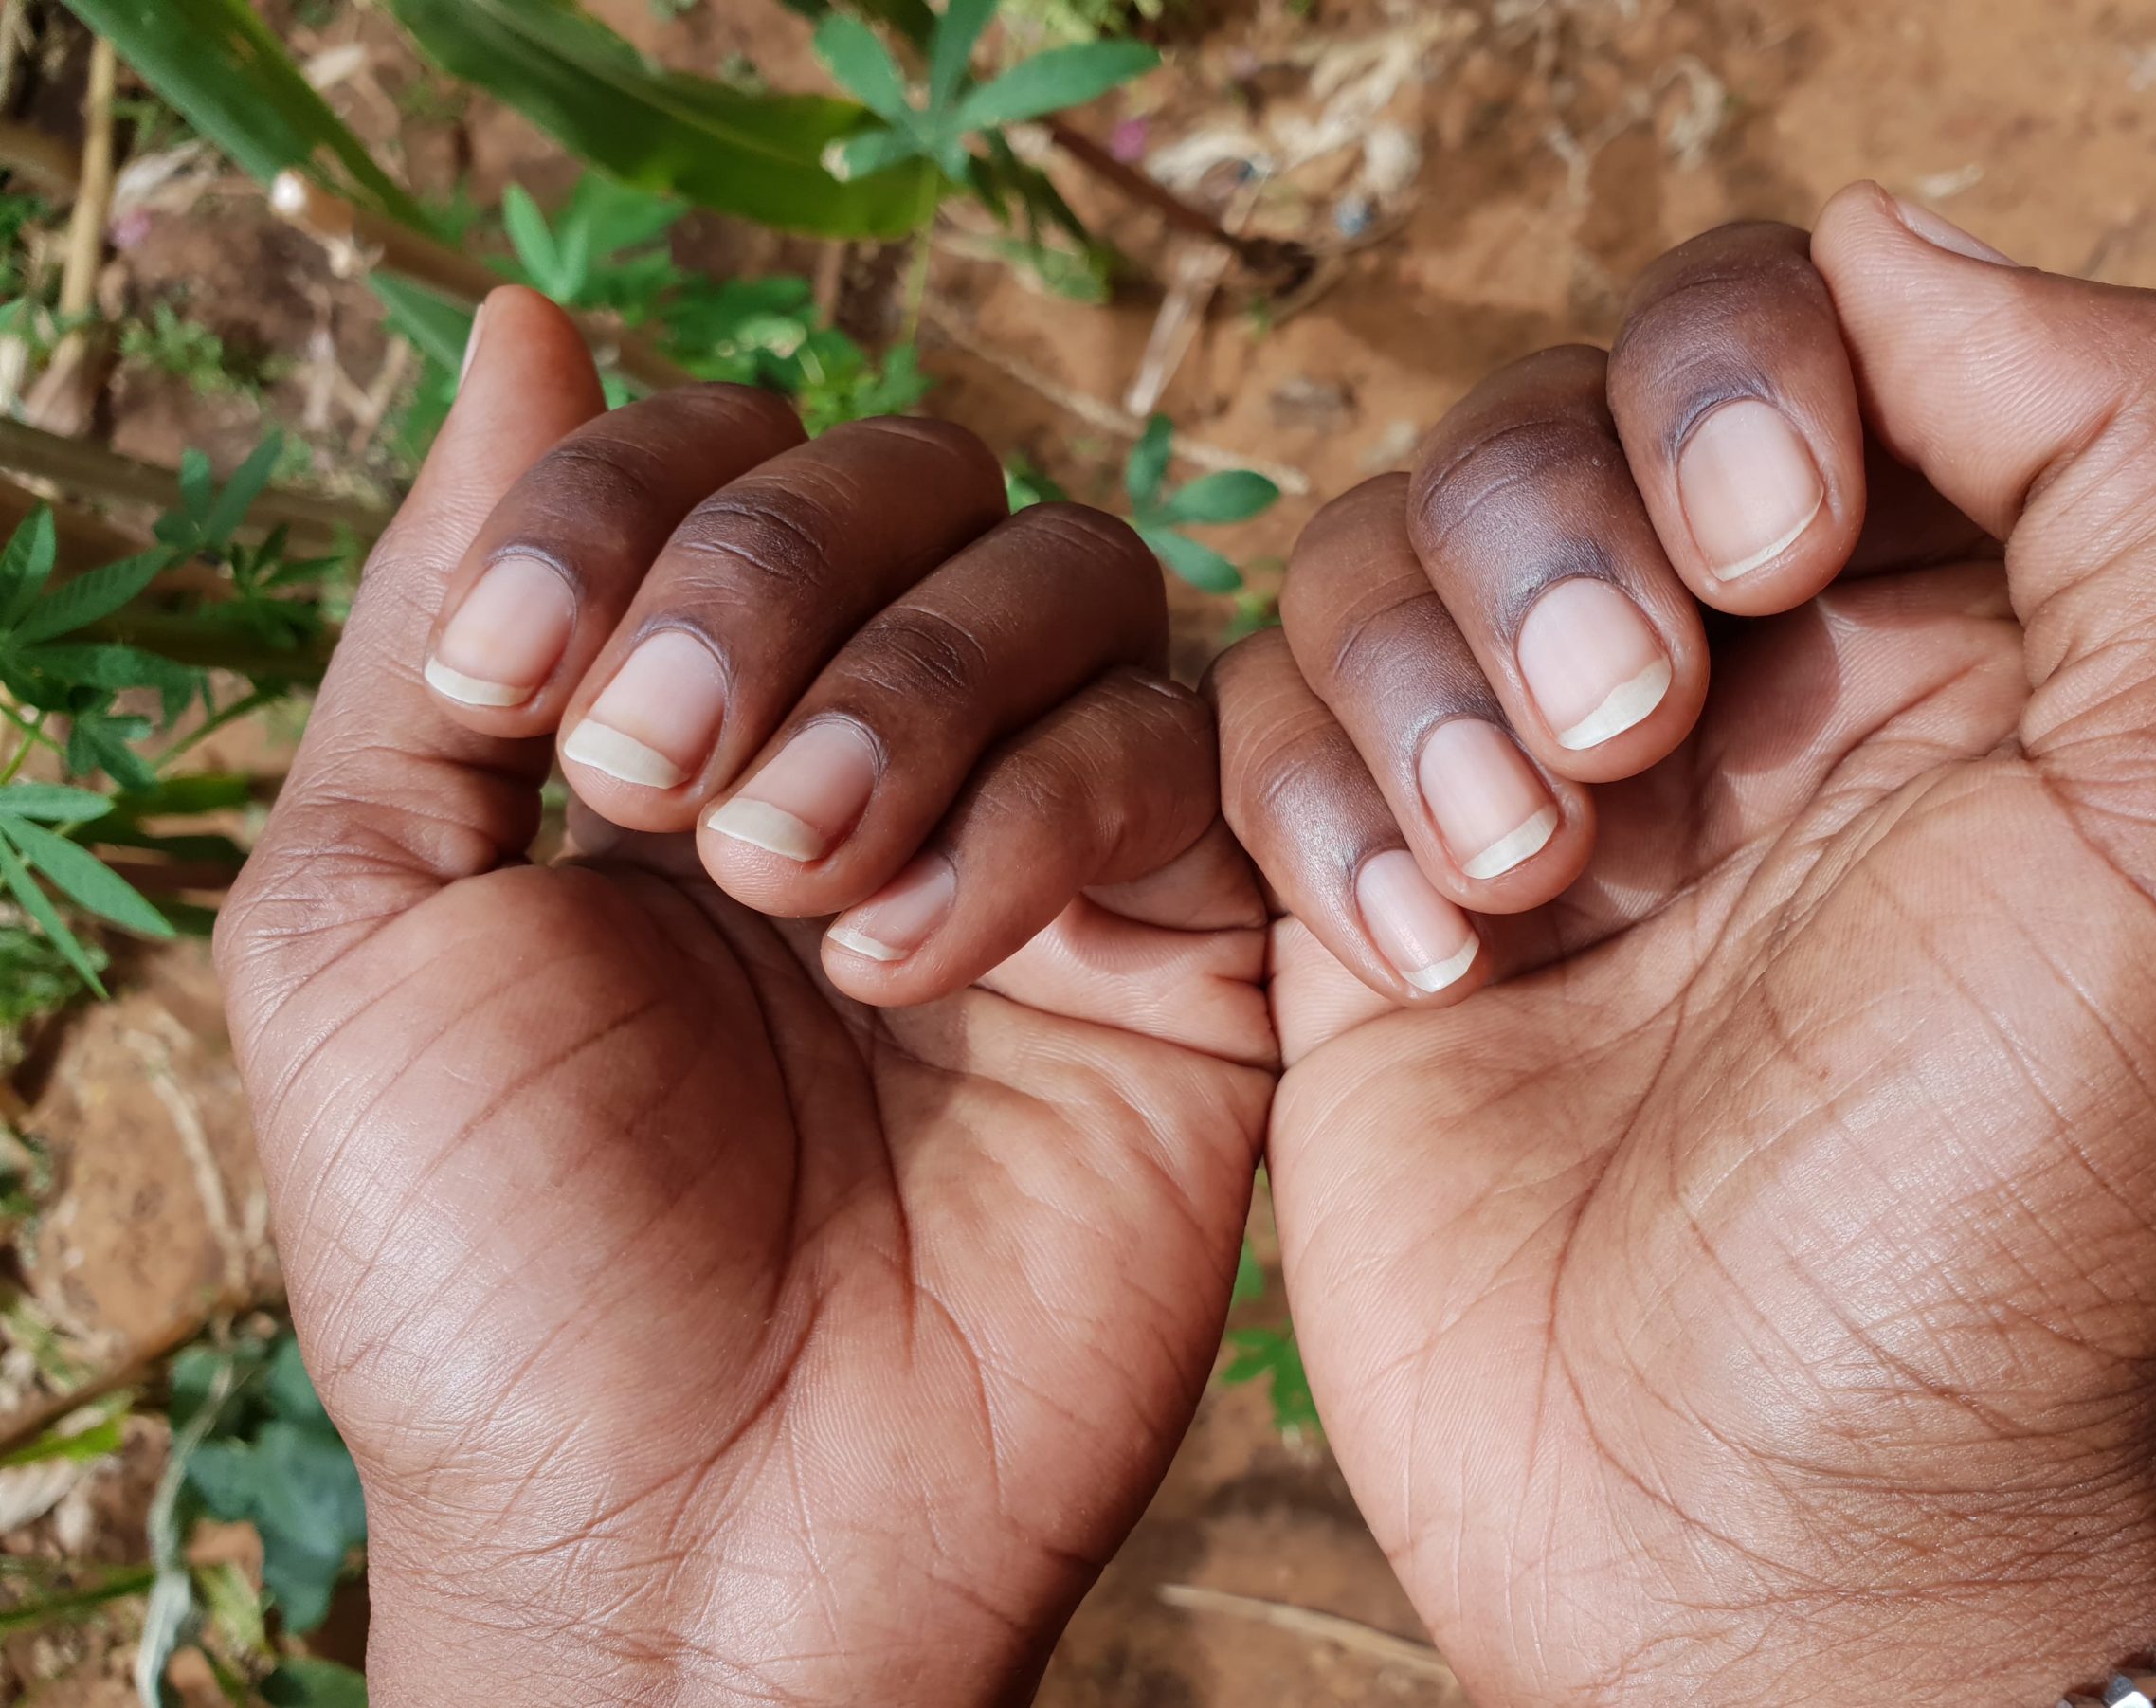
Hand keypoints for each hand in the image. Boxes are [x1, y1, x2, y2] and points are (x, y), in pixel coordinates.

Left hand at [216, 290, 1272, 1704]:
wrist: (691, 1546)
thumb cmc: (494, 1268)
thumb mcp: (367, 916)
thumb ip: (436, 620)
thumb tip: (523, 322)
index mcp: (679, 728)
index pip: (718, 455)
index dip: (632, 505)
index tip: (525, 699)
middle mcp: (876, 750)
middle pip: (914, 471)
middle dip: (775, 583)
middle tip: (669, 788)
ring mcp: (1044, 844)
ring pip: (1073, 573)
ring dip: (916, 684)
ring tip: (797, 884)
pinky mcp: (1190, 955)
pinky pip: (1188, 749)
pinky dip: (1054, 805)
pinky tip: (922, 960)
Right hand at [1211, 185, 2155, 1701]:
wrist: (1767, 1530)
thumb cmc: (2011, 1197)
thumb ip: (2151, 445)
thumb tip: (1882, 248)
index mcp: (1940, 625)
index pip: (1791, 325)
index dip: (1739, 379)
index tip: (1768, 555)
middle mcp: (1730, 687)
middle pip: (1549, 416)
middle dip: (1559, 545)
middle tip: (1629, 758)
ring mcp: (1526, 789)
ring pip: (1379, 549)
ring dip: (1428, 690)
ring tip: (1530, 894)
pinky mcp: (1358, 901)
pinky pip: (1255, 719)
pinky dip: (1317, 806)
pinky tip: (1426, 970)